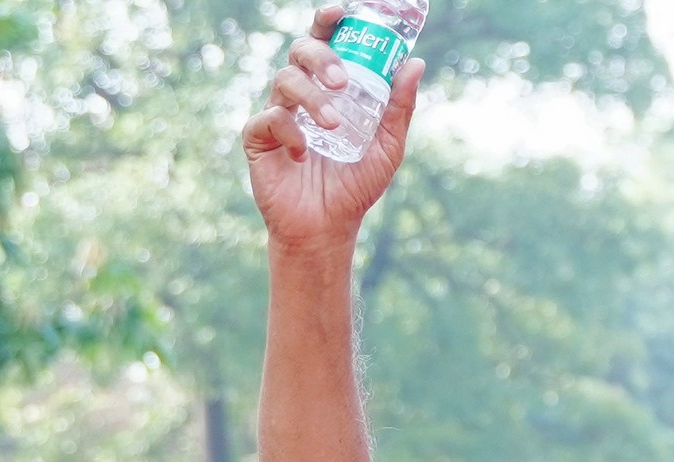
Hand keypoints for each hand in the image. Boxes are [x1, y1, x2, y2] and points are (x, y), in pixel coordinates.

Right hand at [244, 6, 424, 255]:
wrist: (328, 227)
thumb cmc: (355, 186)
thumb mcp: (387, 147)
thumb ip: (399, 107)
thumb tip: (415, 63)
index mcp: (328, 88)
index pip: (324, 42)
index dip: (328, 21)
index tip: (341, 12)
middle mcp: (301, 94)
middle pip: (299, 51)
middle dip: (320, 57)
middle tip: (341, 80)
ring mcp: (277, 112)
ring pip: (284, 81)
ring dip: (312, 99)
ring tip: (334, 126)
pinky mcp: (259, 137)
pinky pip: (270, 119)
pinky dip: (290, 132)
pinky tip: (304, 155)